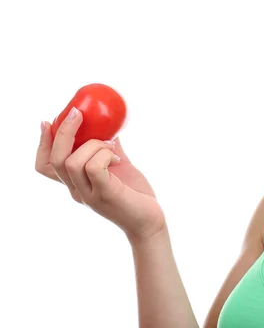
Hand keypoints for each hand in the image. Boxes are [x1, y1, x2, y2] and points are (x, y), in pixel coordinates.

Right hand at [35, 107, 166, 243]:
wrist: (150, 220)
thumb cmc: (135, 194)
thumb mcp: (118, 166)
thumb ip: (108, 149)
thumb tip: (108, 126)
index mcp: (76, 183)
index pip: (45, 165)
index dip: (43, 143)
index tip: (47, 121)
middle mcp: (77, 190)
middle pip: (54, 160)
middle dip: (63, 132)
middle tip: (77, 114)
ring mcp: (89, 194)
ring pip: (72, 162)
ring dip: (92, 145)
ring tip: (111, 146)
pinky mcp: (104, 194)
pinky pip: (93, 167)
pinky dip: (103, 154)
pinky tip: (116, 157)